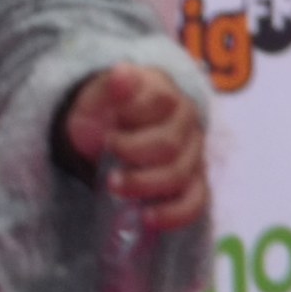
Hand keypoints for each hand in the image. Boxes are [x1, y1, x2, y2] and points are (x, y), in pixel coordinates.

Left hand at [64, 64, 207, 232]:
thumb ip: (107, 87)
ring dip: (144, 184)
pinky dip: (172, 214)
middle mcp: (186, 121)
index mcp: (164, 91)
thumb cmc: (103, 112)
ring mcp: (194, 154)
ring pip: (180, 175)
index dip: (131, 114)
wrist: (105, 133)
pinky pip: (195, 203)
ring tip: (113, 185)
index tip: (106, 119)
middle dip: (132, 152)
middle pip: (169, 144)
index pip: (160, 102)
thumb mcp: (95, 97)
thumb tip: (121, 74)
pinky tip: (147, 217)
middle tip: (104, 152)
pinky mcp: (194, 183)